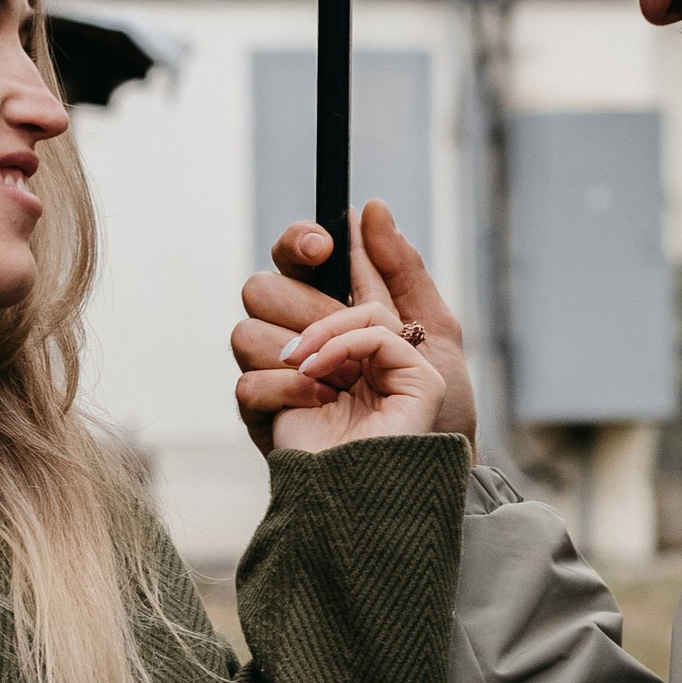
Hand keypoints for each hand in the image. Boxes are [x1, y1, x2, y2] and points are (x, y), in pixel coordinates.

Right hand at [234, 199, 477, 456]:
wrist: (422, 473)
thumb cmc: (436, 406)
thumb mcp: (434, 330)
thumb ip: (402, 268)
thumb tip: (372, 209)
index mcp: (334, 302)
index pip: (295, 253)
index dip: (299, 241)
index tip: (323, 250)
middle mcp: (296, 331)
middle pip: (260, 287)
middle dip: (307, 309)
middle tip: (344, 339)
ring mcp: (276, 372)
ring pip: (245, 332)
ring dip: (299, 355)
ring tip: (341, 382)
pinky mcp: (263, 413)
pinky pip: (246, 383)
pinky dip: (288, 391)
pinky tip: (323, 404)